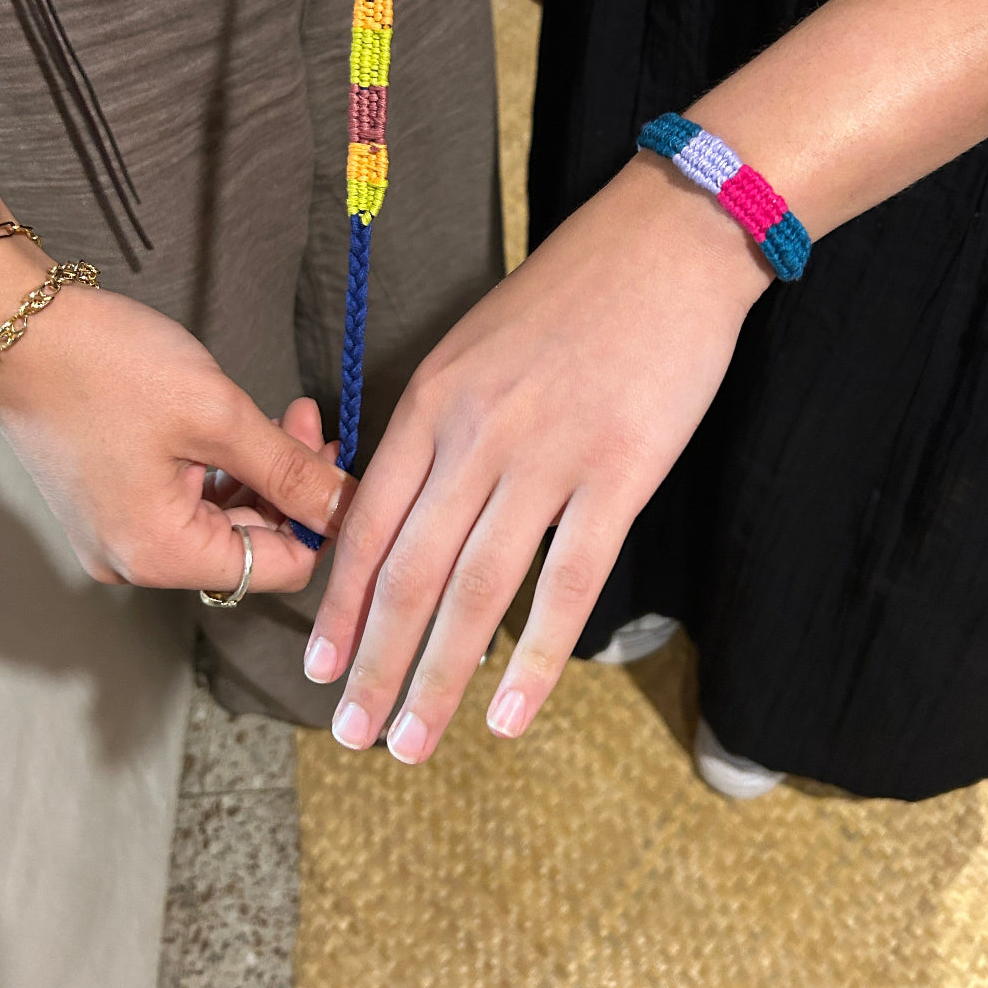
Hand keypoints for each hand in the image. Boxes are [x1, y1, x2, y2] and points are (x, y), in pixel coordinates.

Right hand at [0, 240, 353, 592]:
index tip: (342, 468)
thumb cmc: (106, 367)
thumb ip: (289, 469)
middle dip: (292, 487)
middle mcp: (135, 561)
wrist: (19, 330)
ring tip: (290, 414)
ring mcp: (119, 535)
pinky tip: (246, 427)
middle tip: (313, 422)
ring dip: (263, 473)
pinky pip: (187, 503)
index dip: (321, 522)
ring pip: (223, 520)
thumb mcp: (217, 415)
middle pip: (250, 546)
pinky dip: (224, 469)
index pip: (278, 569)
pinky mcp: (112, 503)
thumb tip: (346, 506)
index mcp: (160, 554)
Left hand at [306, 155, 774, 760]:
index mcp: (432, 401)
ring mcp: (547, 458)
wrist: (667, 243)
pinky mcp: (619, 474)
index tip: (319, 667)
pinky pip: (569, 584)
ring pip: (477, 591)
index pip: (367, 523)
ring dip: (438, 677)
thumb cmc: (571, 293)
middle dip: (374, 664)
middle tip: (352, 735)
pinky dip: (535, 658)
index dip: (342, 606)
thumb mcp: (476, 345)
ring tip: (412, 744)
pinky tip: (511, 714)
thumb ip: (441, 423)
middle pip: (410, 573)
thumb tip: (412, 505)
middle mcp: (475, 435)